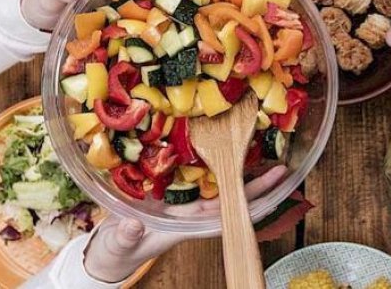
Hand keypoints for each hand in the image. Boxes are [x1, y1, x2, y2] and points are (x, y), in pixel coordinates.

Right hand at [82, 165, 286, 282]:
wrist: (110, 247)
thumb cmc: (119, 249)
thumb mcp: (120, 243)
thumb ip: (127, 236)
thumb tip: (134, 226)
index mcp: (186, 225)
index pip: (225, 216)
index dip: (248, 205)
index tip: (272, 194)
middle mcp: (192, 211)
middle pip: (230, 196)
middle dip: (254, 182)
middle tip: (280, 167)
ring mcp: (184, 199)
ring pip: (218, 182)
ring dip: (237, 167)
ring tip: (262, 148)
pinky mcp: (170, 186)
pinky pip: (195, 171)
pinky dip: (209, 157)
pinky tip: (221, 141)